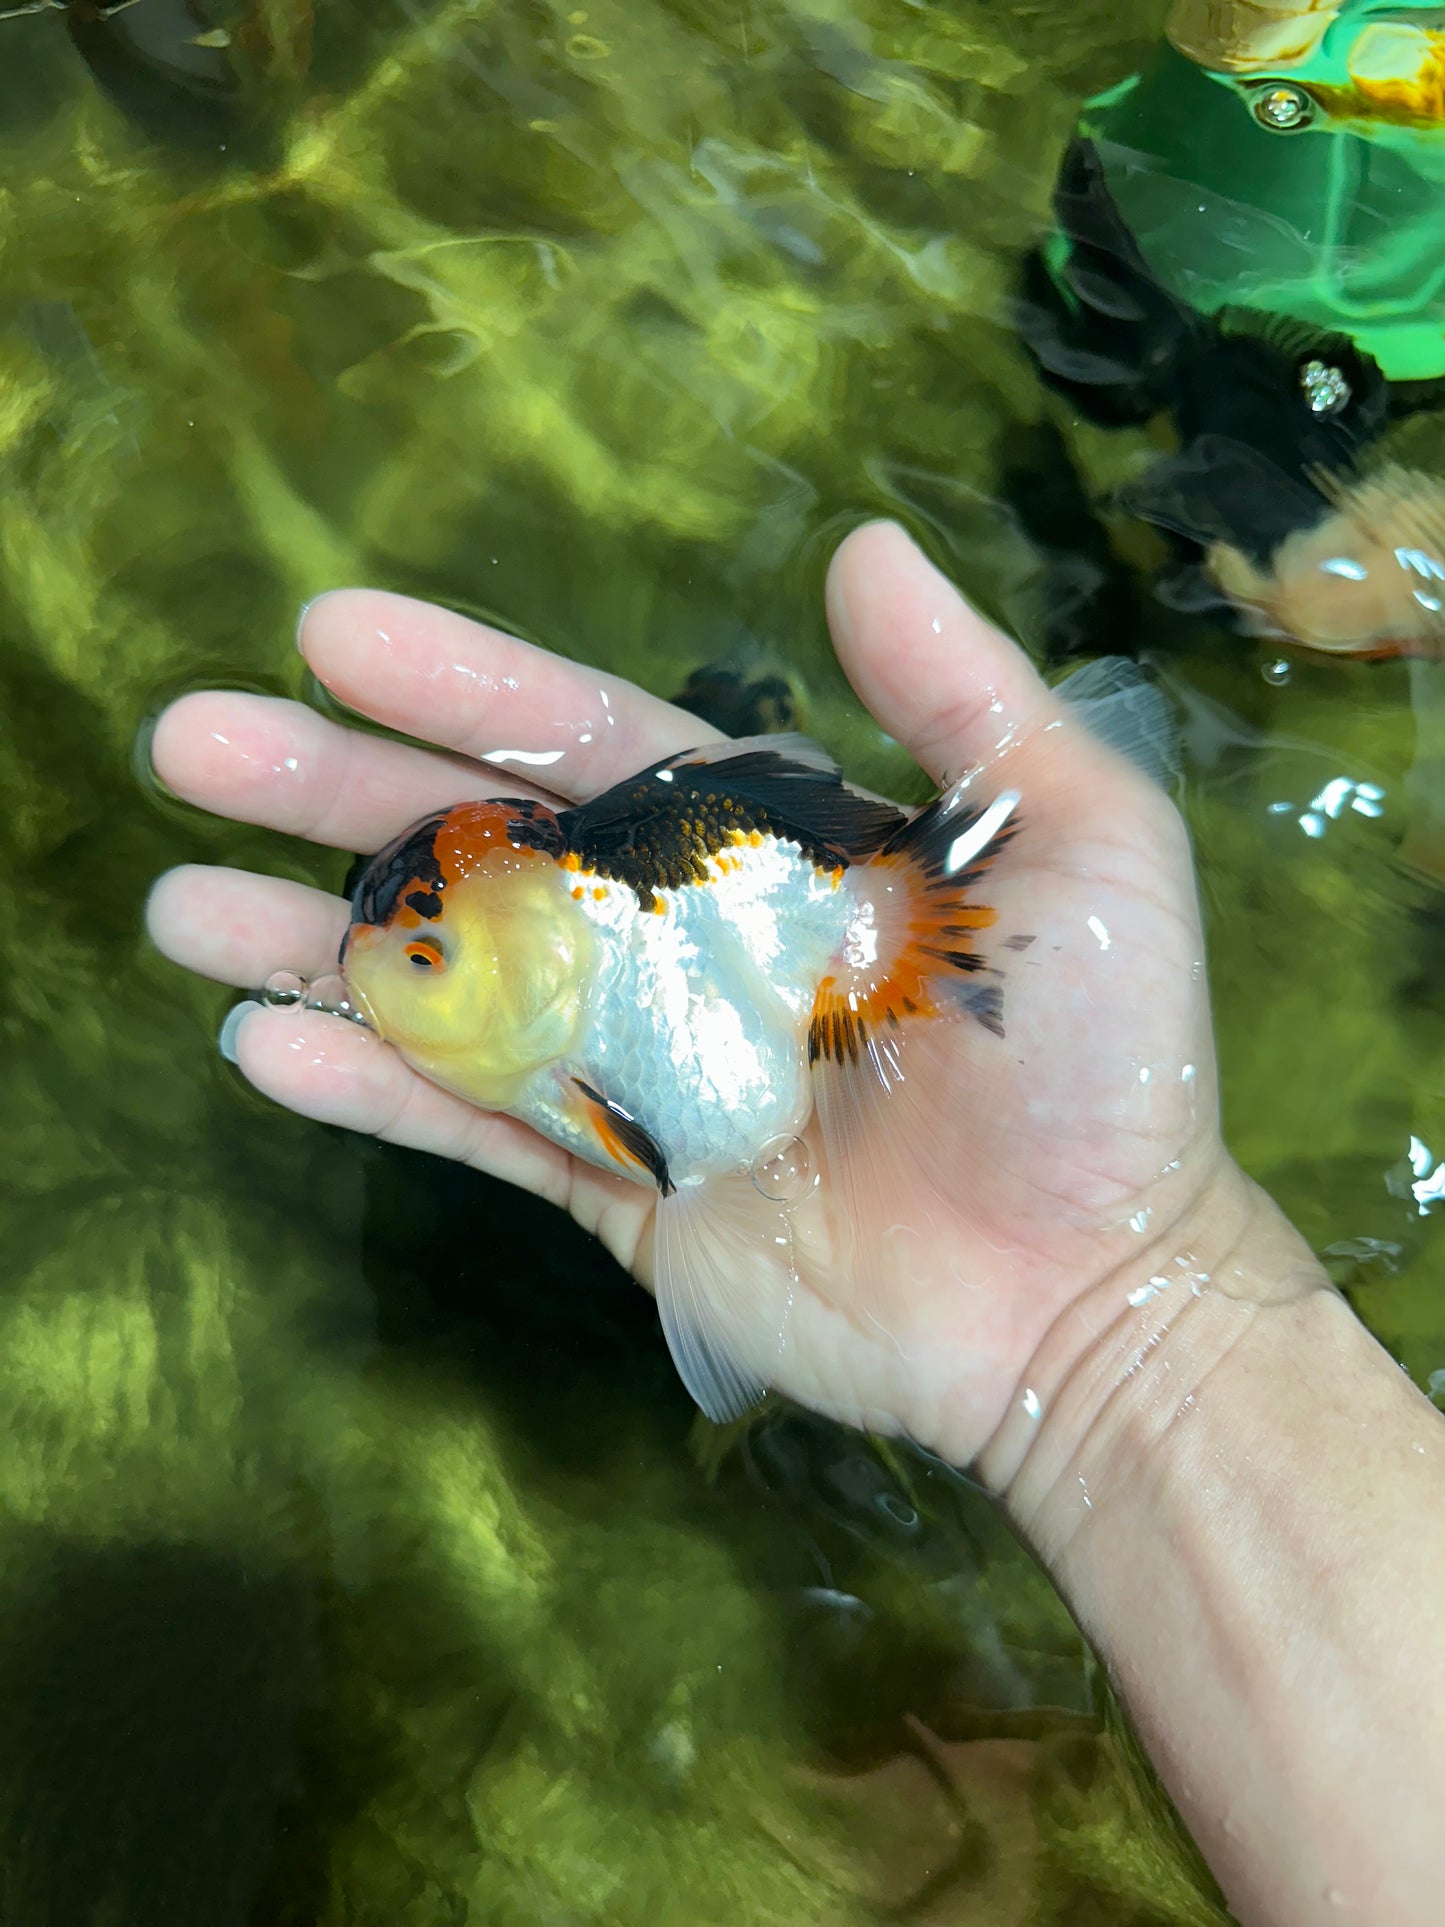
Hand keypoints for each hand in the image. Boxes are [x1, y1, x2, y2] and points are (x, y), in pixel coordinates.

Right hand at [148, 523, 1238, 1467]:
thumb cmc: (1089, 1062)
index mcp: (763, 846)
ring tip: (175, 905)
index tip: (330, 633)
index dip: (463, 683)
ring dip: (310, 942)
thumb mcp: (1075, 843)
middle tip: (187, 743)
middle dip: (334, 793)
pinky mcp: (618, 1187)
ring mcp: (636, 1069)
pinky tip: (265, 1043)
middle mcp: (677, 941)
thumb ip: (965, 697)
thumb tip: (860, 542)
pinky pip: (474, 1129)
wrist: (1090, 1292)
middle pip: (480, 846)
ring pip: (448, 986)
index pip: (587, 740)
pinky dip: (373, 1087)